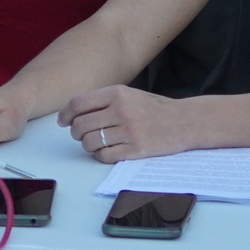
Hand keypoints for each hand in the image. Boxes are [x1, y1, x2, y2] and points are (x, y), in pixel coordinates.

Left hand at [62, 85, 190, 163]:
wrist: (186, 121)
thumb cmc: (154, 108)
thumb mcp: (128, 94)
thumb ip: (103, 100)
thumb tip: (73, 111)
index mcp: (117, 94)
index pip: (79, 103)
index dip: (66, 114)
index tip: (63, 121)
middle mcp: (121, 111)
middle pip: (81, 124)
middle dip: (75, 132)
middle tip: (78, 134)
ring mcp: (129, 131)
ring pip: (90, 142)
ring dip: (86, 145)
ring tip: (93, 143)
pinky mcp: (137, 149)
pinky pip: (105, 156)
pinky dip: (100, 155)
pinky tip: (106, 151)